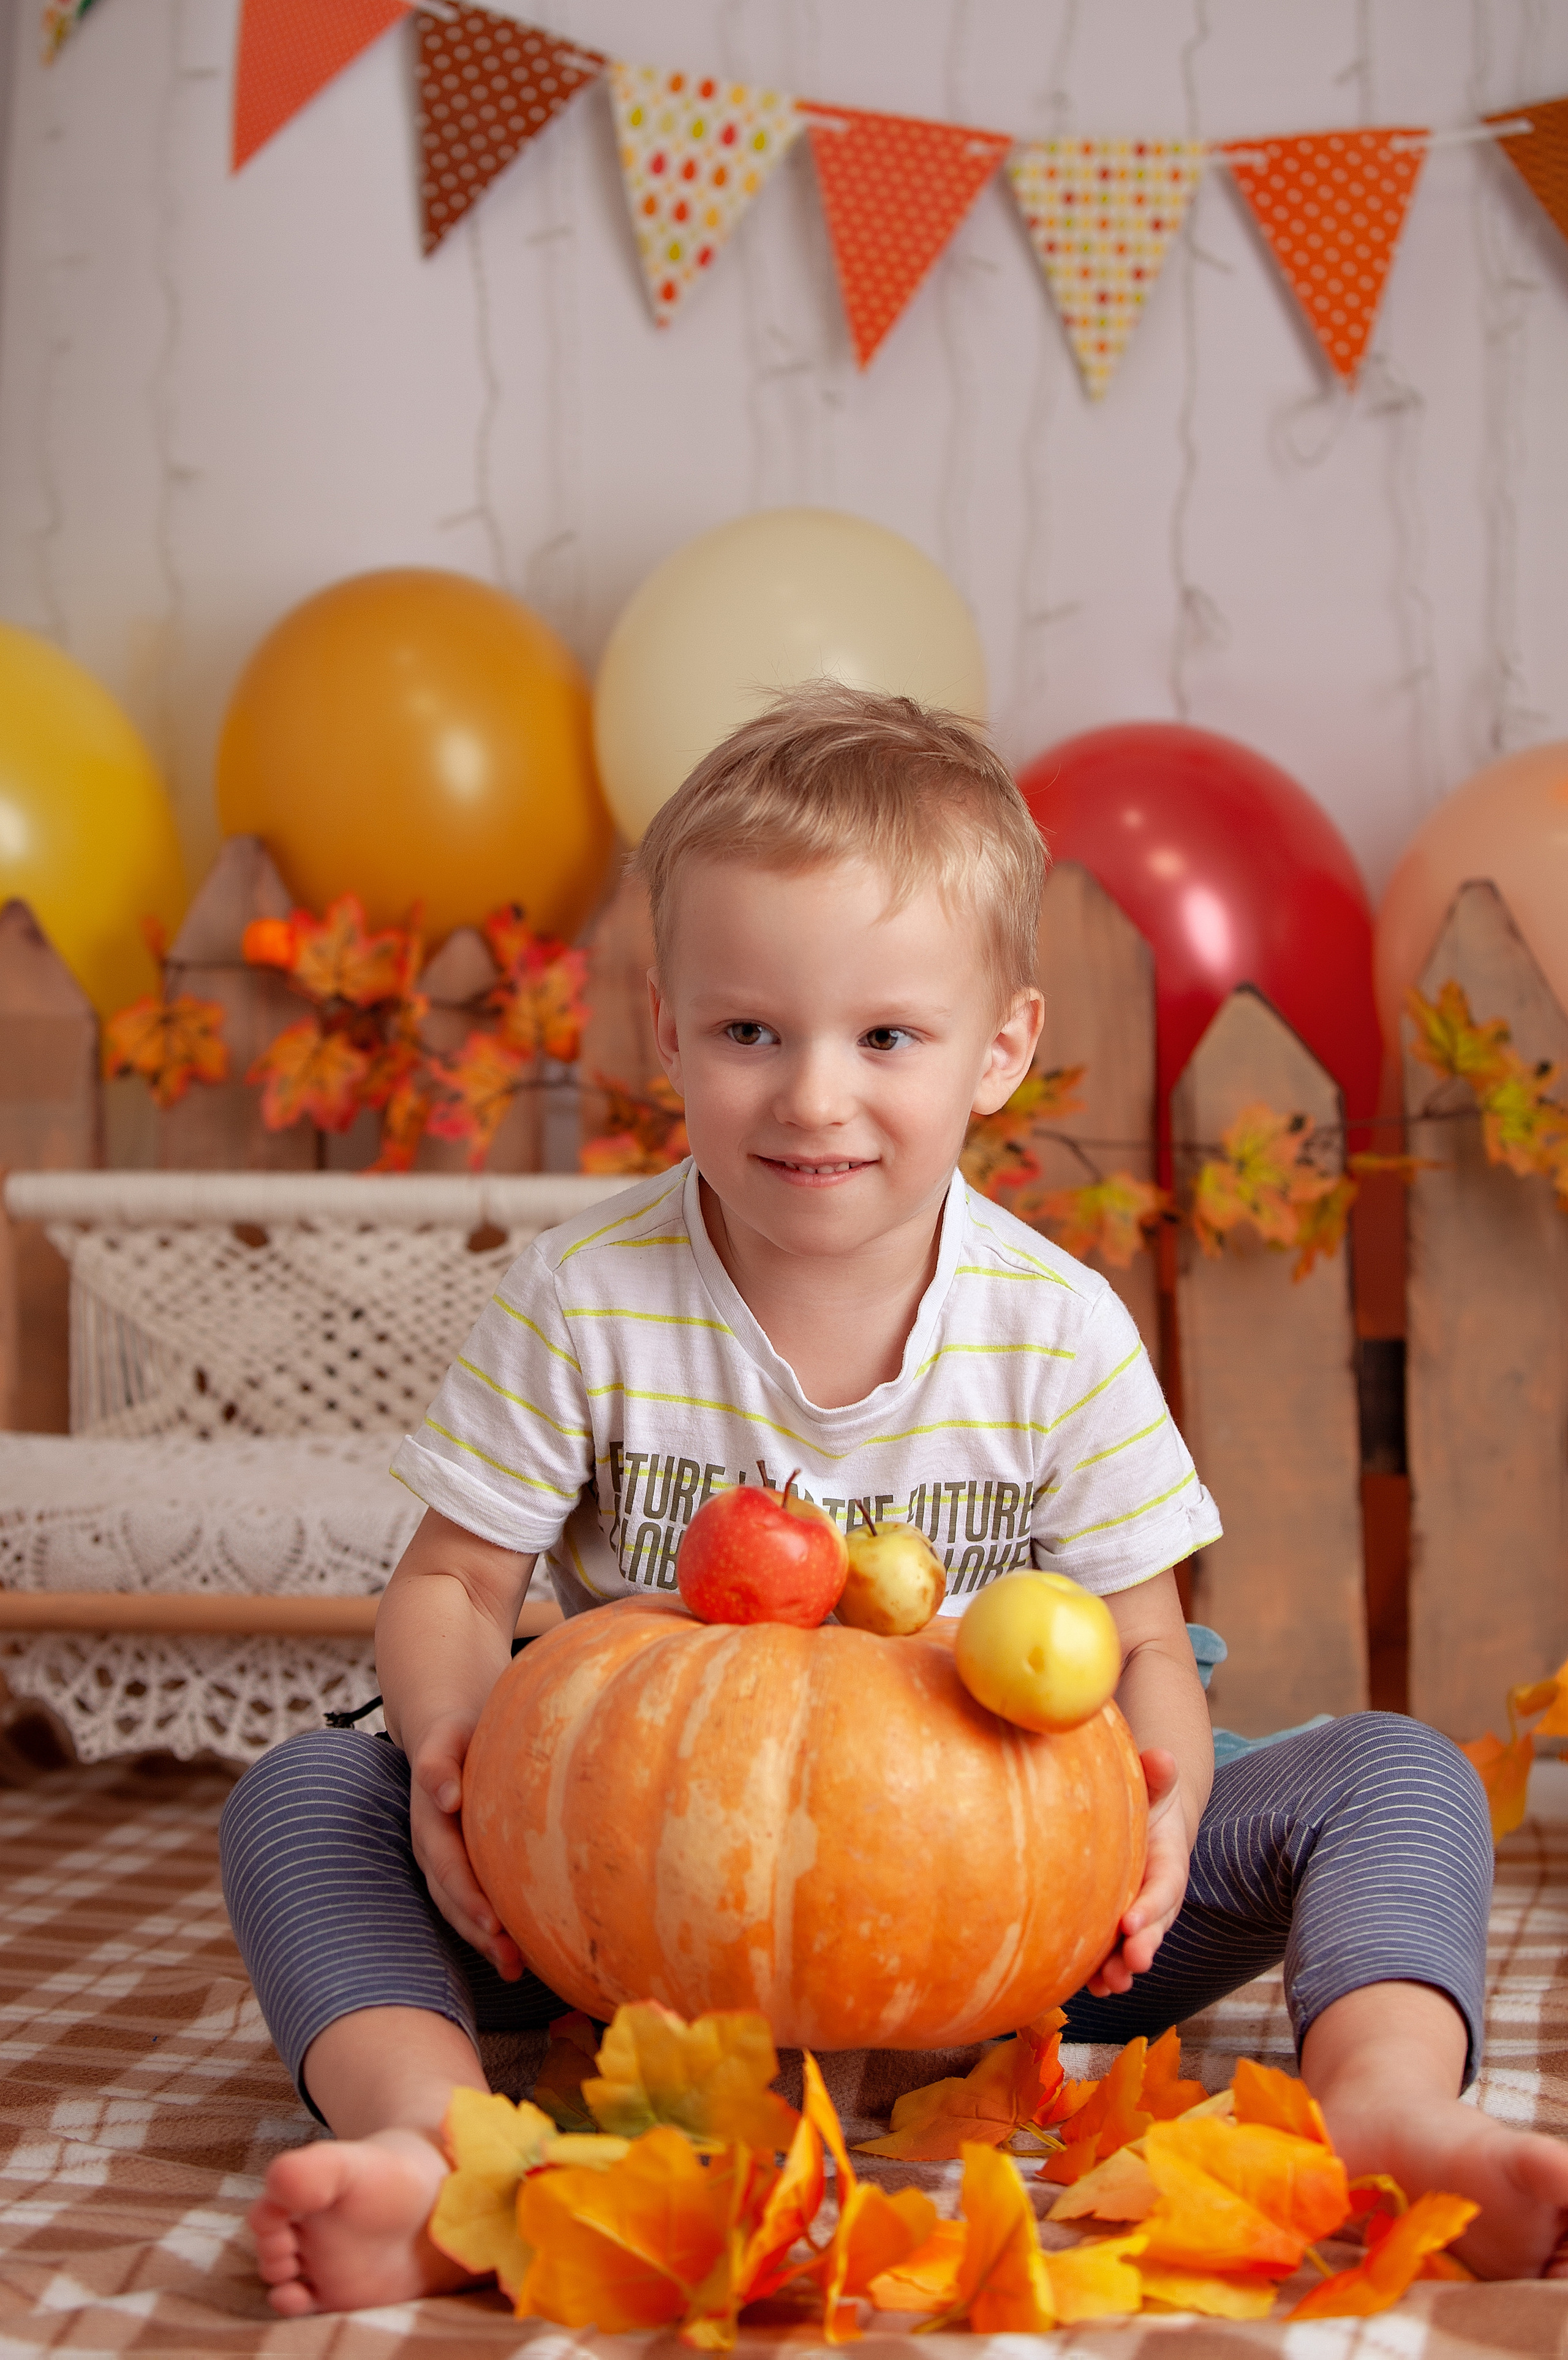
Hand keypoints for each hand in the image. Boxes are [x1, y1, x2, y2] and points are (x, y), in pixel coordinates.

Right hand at [408, 1713, 524, 1980]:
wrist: (449, 1727)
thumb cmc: (458, 1730)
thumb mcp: (445, 1737)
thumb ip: (437, 1762)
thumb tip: (445, 1797)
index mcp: (430, 1820)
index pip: (448, 1867)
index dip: (469, 1898)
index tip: (495, 1926)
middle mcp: (434, 1846)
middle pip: (453, 1898)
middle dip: (479, 1932)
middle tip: (513, 1961)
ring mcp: (446, 1857)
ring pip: (460, 1908)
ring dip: (485, 1942)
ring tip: (517, 1970)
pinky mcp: (463, 1862)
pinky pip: (473, 1900)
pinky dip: (493, 1929)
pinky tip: (522, 1954)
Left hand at [1085, 1748, 1189, 1997]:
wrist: (1144, 1817)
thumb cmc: (1146, 1799)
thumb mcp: (1154, 1787)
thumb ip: (1158, 1776)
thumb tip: (1161, 1757)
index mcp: (1168, 1864)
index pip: (1164, 1889)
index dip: (1151, 1908)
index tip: (1130, 1923)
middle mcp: (1156, 1896)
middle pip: (1154, 1927)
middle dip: (1142, 1948)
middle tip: (1128, 1965)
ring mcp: (1136, 1914)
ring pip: (1133, 1947)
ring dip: (1121, 1968)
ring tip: (1106, 1986)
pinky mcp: (1114, 1924)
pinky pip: (1110, 1950)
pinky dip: (1100, 1970)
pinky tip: (1087, 1986)